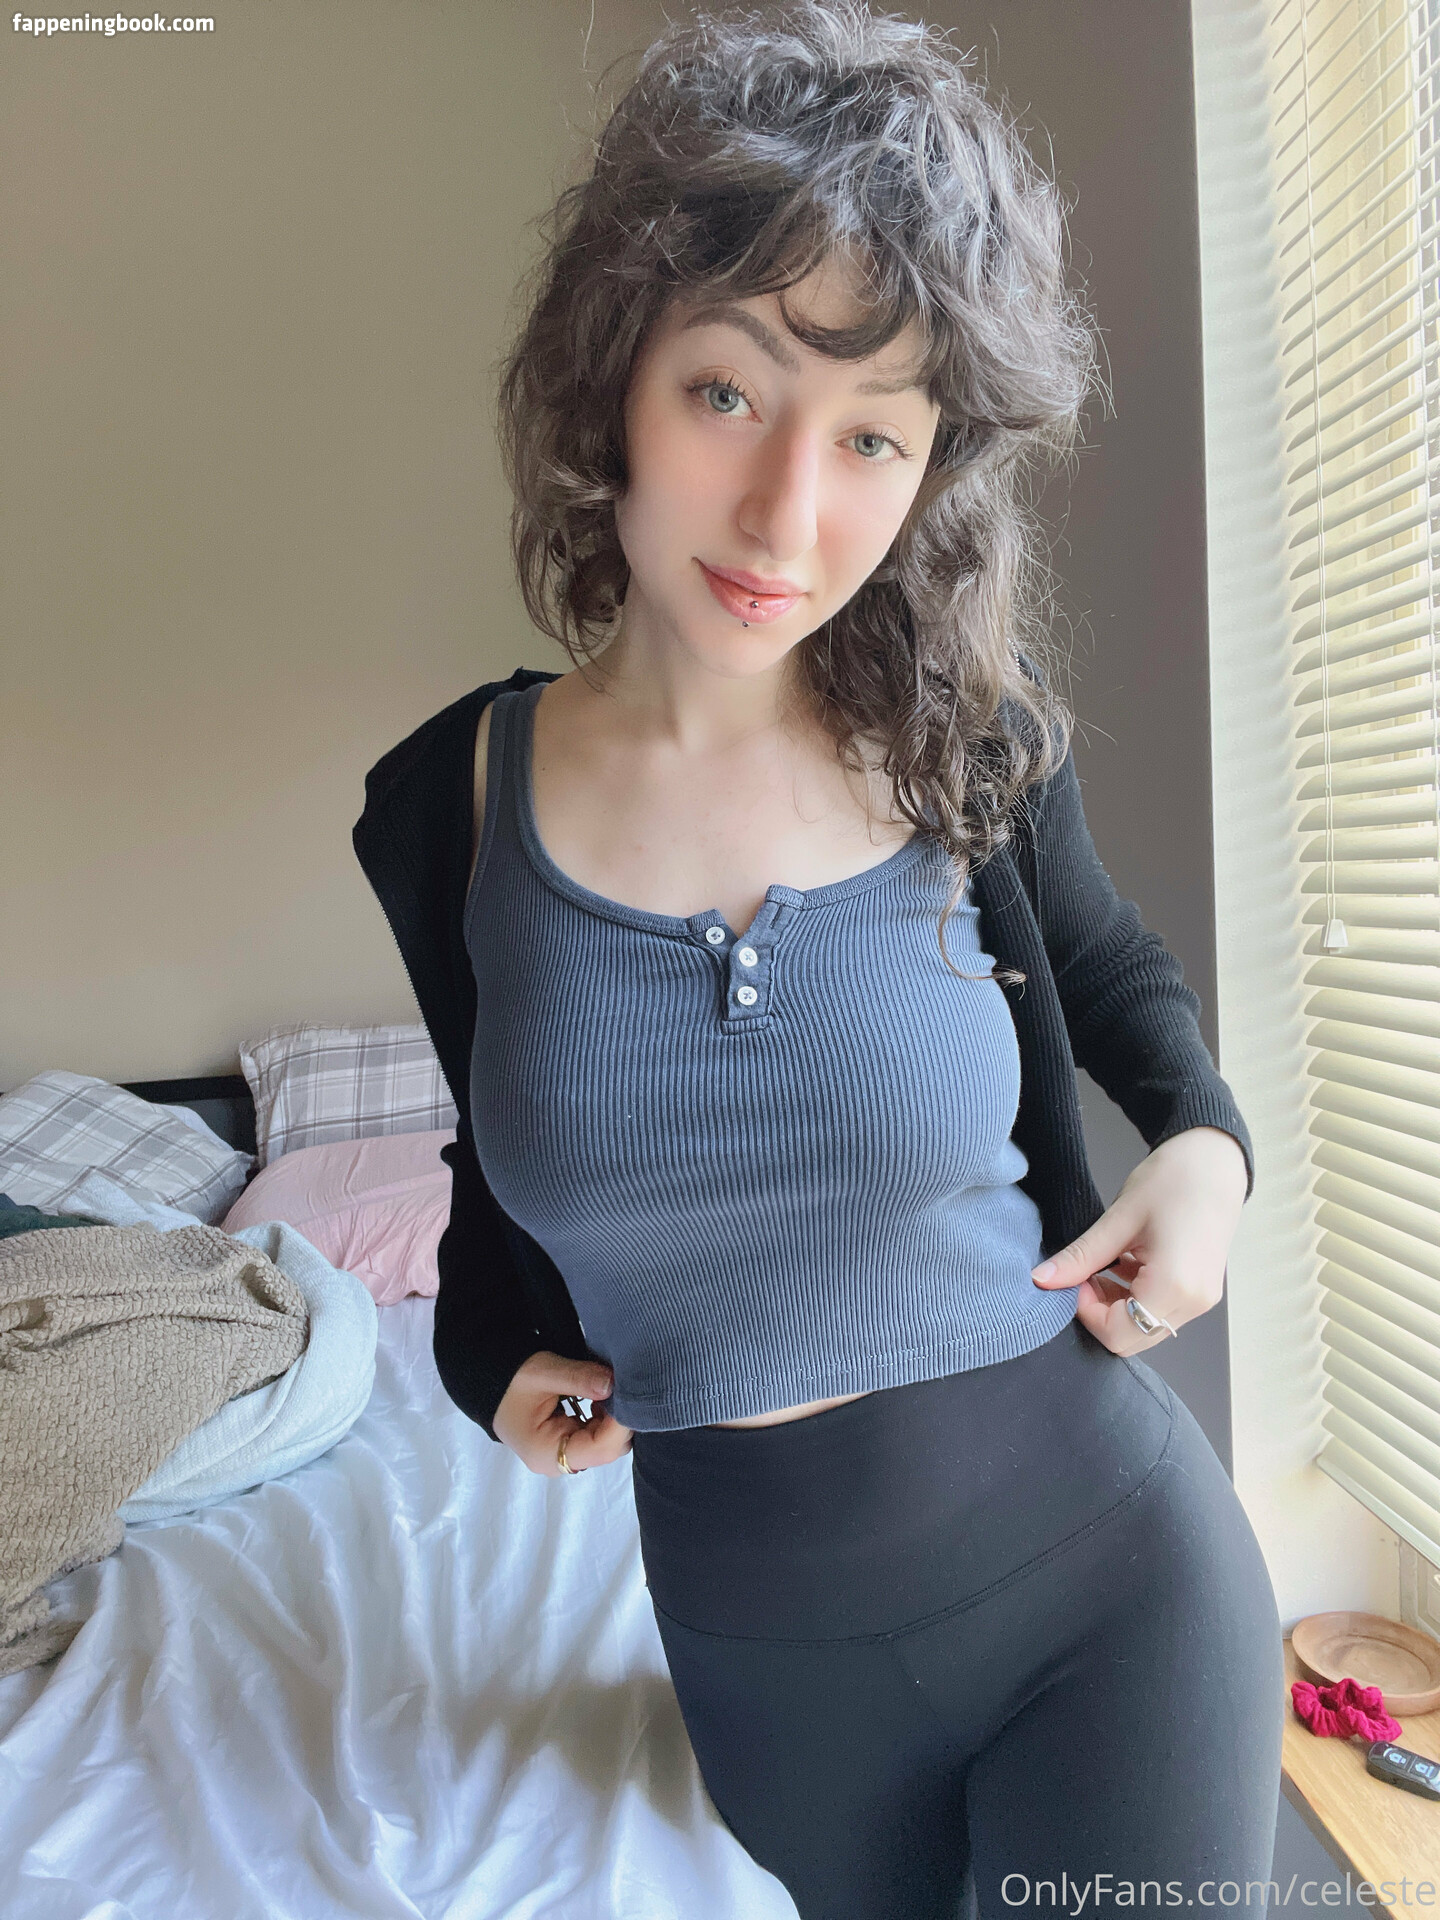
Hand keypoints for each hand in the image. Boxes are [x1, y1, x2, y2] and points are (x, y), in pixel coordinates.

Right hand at [494, 1351, 634, 1475]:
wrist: (489, 1382)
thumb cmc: (510, 1380)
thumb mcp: (543, 1372)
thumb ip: (579, 1378)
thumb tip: (612, 1384)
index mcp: (547, 1454)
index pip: (600, 1449)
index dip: (621, 1423)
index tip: (632, 1393)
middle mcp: (557, 1463)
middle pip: (606, 1448)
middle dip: (620, 1418)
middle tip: (626, 1386)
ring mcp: (563, 1456)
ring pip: (605, 1443)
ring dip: (612, 1416)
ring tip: (610, 1387)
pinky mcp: (567, 1445)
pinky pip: (596, 1436)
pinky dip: (603, 1416)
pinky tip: (600, 1395)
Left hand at [1030, 1126, 1248, 1355]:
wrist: (1215, 1160)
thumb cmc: (1173, 1180)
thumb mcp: (1119, 1219)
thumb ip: (1080, 1257)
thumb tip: (1042, 1280)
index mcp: (1175, 1286)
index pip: (1117, 1334)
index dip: (1086, 1312)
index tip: (1075, 1278)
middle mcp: (1193, 1302)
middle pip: (1132, 1338)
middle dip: (1099, 1312)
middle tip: (1085, 1273)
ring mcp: (1200, 1299)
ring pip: (1144, 1328)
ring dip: (1115, 1306)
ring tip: (1103, 1265)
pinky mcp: (1200, 1291)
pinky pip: (1159, 1312)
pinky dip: (1134, 1298)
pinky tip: (1124, 1264)